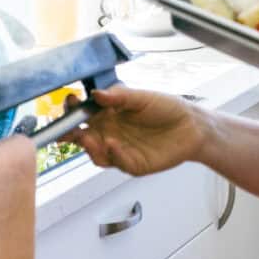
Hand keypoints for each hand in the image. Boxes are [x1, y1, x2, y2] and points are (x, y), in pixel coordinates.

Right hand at [61, 86, 205, 175]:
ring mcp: (120, 150)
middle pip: (83, 136)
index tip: (70, 102)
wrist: (191, 127)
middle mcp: (110, 132)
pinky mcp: (132, 164)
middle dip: (72, 134)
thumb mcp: (142, 97)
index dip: (73, 109)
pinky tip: (112, 144)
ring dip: (89, 147)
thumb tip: (96, 94)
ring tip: (88, 138)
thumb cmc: (166, 108)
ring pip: (96, 153)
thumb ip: (119, 96)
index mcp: (109, 114)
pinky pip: (117, 162)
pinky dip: (113, 154)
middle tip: (67, 129)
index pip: (84, 113)